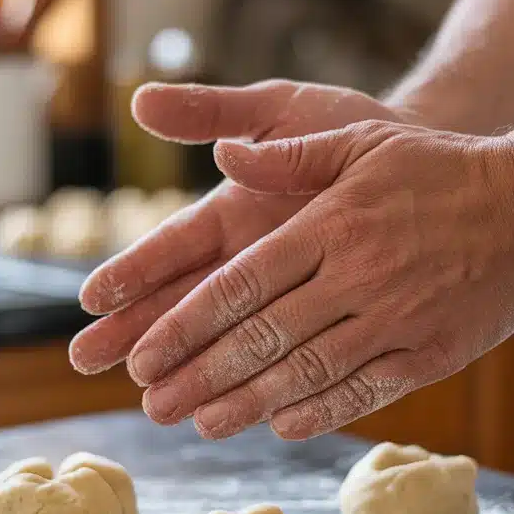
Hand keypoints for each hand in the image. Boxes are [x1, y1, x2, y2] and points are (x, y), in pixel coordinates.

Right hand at [69, 79, 407, 374]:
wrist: (426, 166)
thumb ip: (216, 112)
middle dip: (139, 331)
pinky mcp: (322, 321)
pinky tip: (228, 411)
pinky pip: (285, 358)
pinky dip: (259, 383)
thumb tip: (142, 102)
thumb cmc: (348, 130)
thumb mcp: (281, 108)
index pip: (172, 247)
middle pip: (183, 303)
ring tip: (151, 403)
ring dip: (189, 370)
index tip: (91, 296)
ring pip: (226, 341)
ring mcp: (282, 296)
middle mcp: (247, 262)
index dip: (132, 270)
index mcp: (231, 215)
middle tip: (86, 361)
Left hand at [124, 119, 513, 439]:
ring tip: (201, 423)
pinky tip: (281, 426)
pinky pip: (367, 391)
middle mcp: (357, 276)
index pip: (240, 284)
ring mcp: (396, 319)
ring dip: (248, 403)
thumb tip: (221, 154)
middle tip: (154, 405)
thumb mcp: (362, 139)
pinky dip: (321, 411)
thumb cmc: (440, 169)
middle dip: (202, 375)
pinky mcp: (432, 353)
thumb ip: (289, 152)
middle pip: (263, 337)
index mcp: (331, 224)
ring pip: (308, 372)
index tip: (142, 355)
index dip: (185, 324)